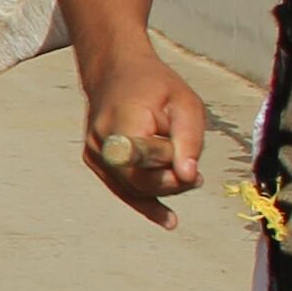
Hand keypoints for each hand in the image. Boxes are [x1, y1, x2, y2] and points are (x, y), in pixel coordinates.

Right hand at [79, 48, 210, 225]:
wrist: (116, 71)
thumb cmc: (155, 85)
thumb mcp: (184, 103)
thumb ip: (188, 139)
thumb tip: (188, 177)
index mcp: (121, 124)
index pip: (144, 166)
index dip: (168, 177)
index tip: (195, 178)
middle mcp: (101, 143)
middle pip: (138, 182)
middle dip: (171, 182)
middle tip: (198, 176)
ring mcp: (94, 154)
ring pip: (131, 188)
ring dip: (161, 189)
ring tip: (189, 180)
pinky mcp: (94, 161)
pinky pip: (122, 187)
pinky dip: (144, 199)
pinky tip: (166, 218)